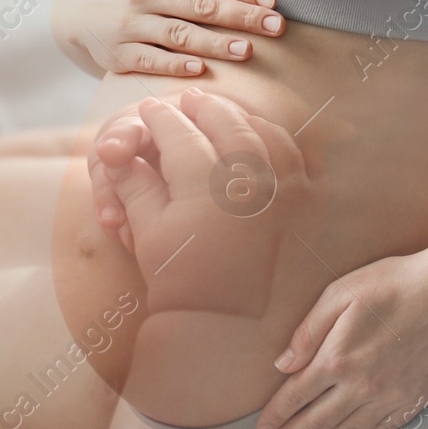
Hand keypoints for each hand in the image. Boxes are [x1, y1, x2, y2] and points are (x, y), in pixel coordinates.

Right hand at [52, 0, 282, 76]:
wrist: (76, 6)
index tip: (271, 1)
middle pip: (200, 5)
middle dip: (241, 16)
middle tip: (275, 27)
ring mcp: (128, 23)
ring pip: (179, 35)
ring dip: (216, 43)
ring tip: (248, 51)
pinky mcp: (118, 53)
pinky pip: (150, 60)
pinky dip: (175, 65)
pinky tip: (201, 68)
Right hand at [88, 89, 318, 317]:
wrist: (228, 327)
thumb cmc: (179, 279)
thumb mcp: (146, 229)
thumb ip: (133, 181)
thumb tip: (117, 146)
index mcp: (205, 185)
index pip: (178, 133)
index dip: (161, 118)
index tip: (152, 108)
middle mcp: (251, 181)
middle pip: (225, 123)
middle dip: (202, 108)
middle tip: (188, 101)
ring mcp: (286, 191)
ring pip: (265, 133)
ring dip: (241, 118)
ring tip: (223, 114)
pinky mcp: (310, 205)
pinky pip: (299, 158)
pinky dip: (280, 141)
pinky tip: (263, 137)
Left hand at [255, 252, 427, 428]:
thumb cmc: (392, 284)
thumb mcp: (339, 294)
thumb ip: (308, 332)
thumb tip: (283, 364)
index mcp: (339, 358)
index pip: (296, 396)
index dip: (276, 414)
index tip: (263, 427)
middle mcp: (363, 385)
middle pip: (318, 421)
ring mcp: (390, 397)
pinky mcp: (413, 400)